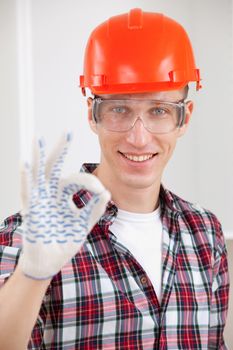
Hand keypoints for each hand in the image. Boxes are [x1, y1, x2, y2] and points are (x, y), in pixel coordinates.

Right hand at [18, 134, 109, 279]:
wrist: (50, 263)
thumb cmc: (64, 242)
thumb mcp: (83, 225)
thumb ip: (94, 210)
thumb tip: (108, 193)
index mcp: (64, 196)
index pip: (78, 180)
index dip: (91, 183)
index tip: (103, 193)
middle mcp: (51, 195)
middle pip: (55, 167)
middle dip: (60, 150)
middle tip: (67, 132)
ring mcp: (40, 201)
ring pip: (39, 174)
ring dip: (38, 157)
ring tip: (38, 139)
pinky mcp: (31, 211)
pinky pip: (28, 193)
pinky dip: (27, 179)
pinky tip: (26, 165)